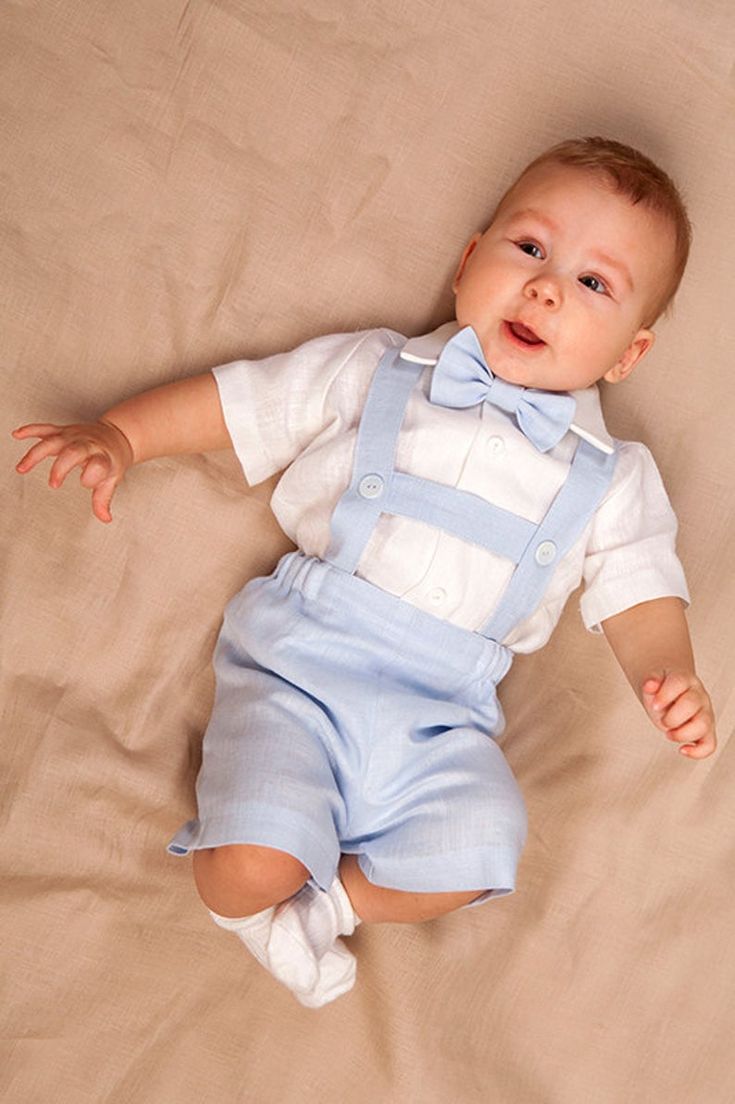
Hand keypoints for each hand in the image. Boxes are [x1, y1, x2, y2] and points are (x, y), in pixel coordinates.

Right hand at [12, 420, 133, 522]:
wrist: (116, 435)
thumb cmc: (111, 459)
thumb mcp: (112, 479)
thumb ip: (103, 499)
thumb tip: (105, 518)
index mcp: (102, 456)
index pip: (99, 465)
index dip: (91, 476)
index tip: (85, 484)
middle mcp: (87, 444)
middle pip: (73, 452)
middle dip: (61, 467)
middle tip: (53, 484)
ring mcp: (74, 436)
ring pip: (53, 441)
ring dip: (36, 454)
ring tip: (22, 468)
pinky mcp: (63, 431)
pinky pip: (45, 429)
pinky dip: (31, 430)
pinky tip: (18, 434)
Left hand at [642, 671, 716, 759]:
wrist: (671, 696)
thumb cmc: (662, 691)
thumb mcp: (652, 685)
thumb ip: (650, 684)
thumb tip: (649, 685)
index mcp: (684, 680)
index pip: (679, 682)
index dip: (665, 695)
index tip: (654, 706)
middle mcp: (699, 696)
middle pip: (691, 704)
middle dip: (671, 717)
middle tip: (661, 720)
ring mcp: (705, 714)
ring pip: (703, 725)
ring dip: (682, 733)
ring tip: (668, 733)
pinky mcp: (706, 732)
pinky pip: (709, 745)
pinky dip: (698, 752)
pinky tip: (682, 750)